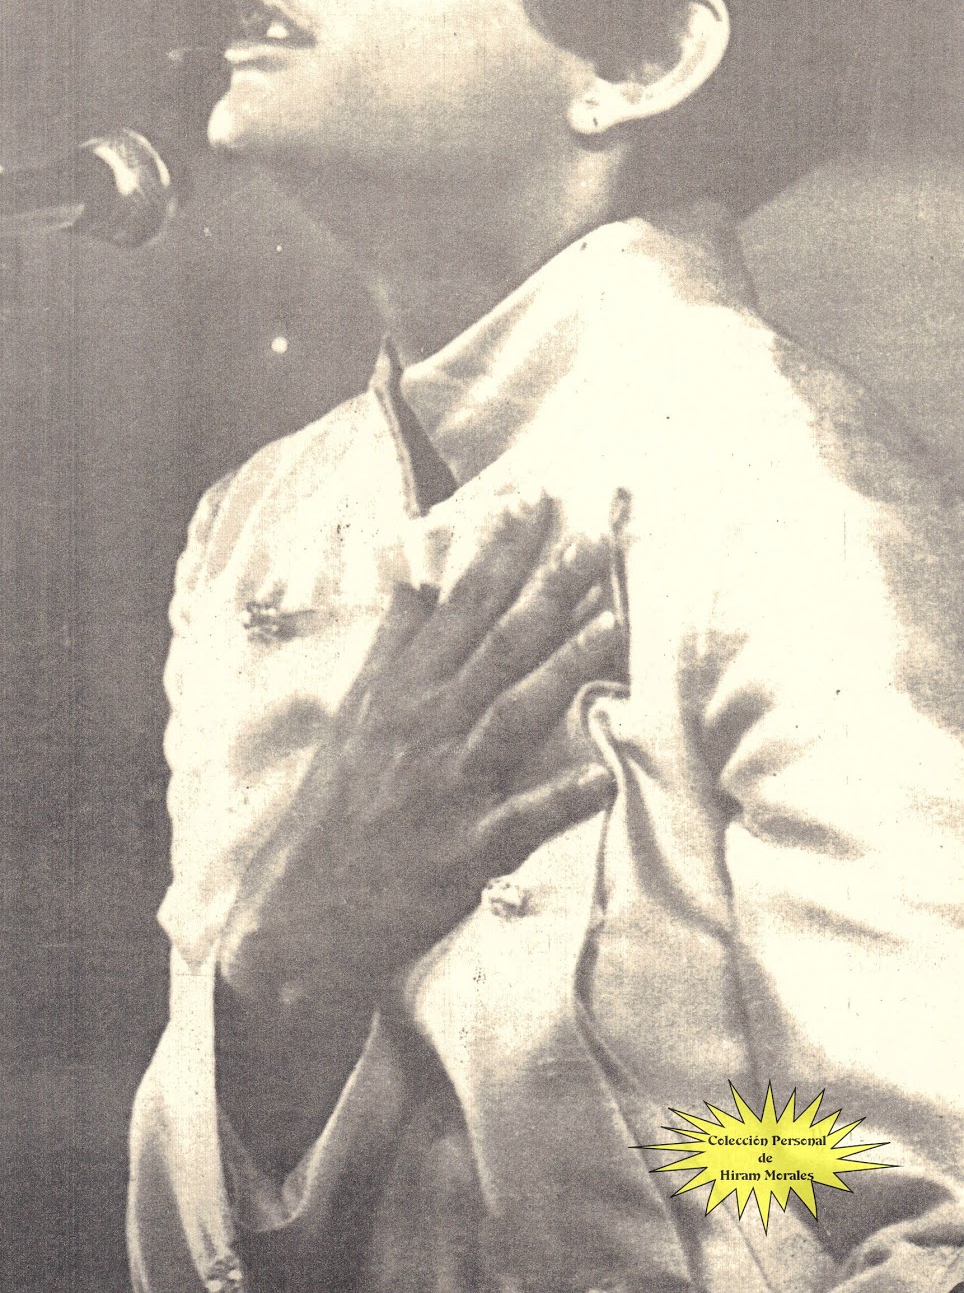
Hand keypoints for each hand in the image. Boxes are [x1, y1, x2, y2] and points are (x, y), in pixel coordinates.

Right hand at [219, 493, 624, 1006]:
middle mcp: (426, 729)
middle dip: (549, 590)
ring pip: (513, 715)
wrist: (302, 916)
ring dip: (564, 669)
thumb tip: (415, 578)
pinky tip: (602, 775)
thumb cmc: (334, 811)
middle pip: (497, 648)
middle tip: (595, 540)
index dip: (499, 554)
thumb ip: (392, 646)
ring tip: (612, 625)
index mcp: (401, 694)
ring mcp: (448, 789)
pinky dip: (560, 799)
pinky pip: (521, 821)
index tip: (534, 503)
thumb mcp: (353, 717)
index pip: (458, 609)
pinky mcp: (466, 853)